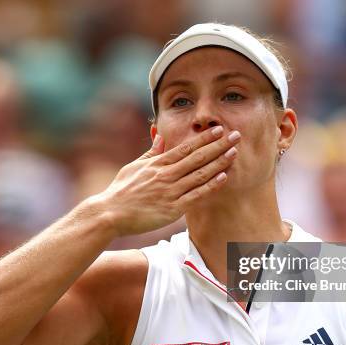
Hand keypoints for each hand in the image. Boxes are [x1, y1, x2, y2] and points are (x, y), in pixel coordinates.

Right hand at [96, 126, 240, 236]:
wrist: (110, 213)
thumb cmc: (121, 191)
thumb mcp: (134, 166)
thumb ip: (151, 152)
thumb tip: (160, 137)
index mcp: (158, 164)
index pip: (186, 147)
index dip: (204, 138)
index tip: (219, 129)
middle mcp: (166, 175)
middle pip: (197, 157)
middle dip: (218, 145)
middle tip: (236, 135)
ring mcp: (170, 191)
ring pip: (200, 174)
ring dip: (219, 163)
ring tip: (234, 153)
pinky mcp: (172, 209)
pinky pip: (195, 195)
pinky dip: (210, 186)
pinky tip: (223, 178)